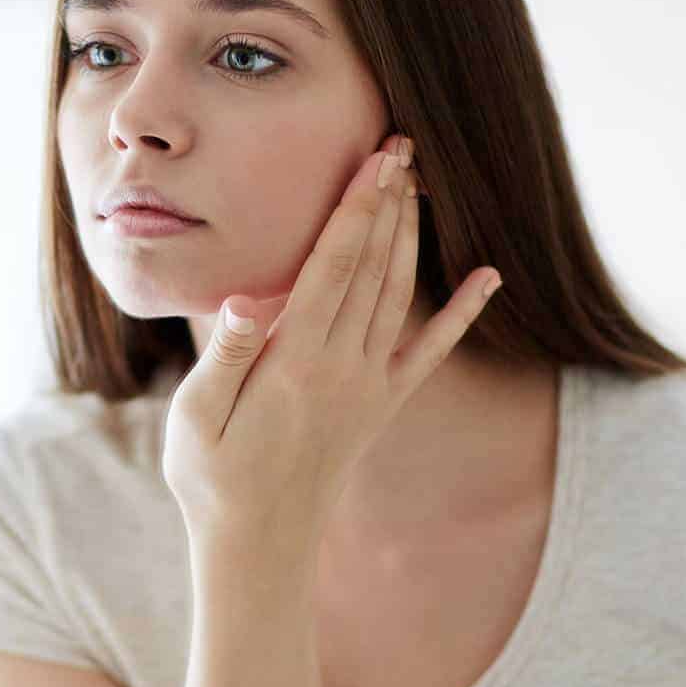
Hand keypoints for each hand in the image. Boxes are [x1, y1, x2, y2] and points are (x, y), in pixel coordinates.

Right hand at [161, 135, 499, 580]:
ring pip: (399, 295)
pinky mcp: (381, 404)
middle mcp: (343, 368)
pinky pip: (431, 351)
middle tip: (401, 143)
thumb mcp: (196, 418)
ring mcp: (369, 386)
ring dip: (410, 234)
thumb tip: (245, 299)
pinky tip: (490, 278)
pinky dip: (463, 312)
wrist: (258, 543)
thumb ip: (224, 356)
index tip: (372, 158)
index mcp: (294, 363)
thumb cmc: (211, 476)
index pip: (333, 268)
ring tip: (418, 181)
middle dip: (387, 202)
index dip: (355, 208)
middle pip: (373, 268)